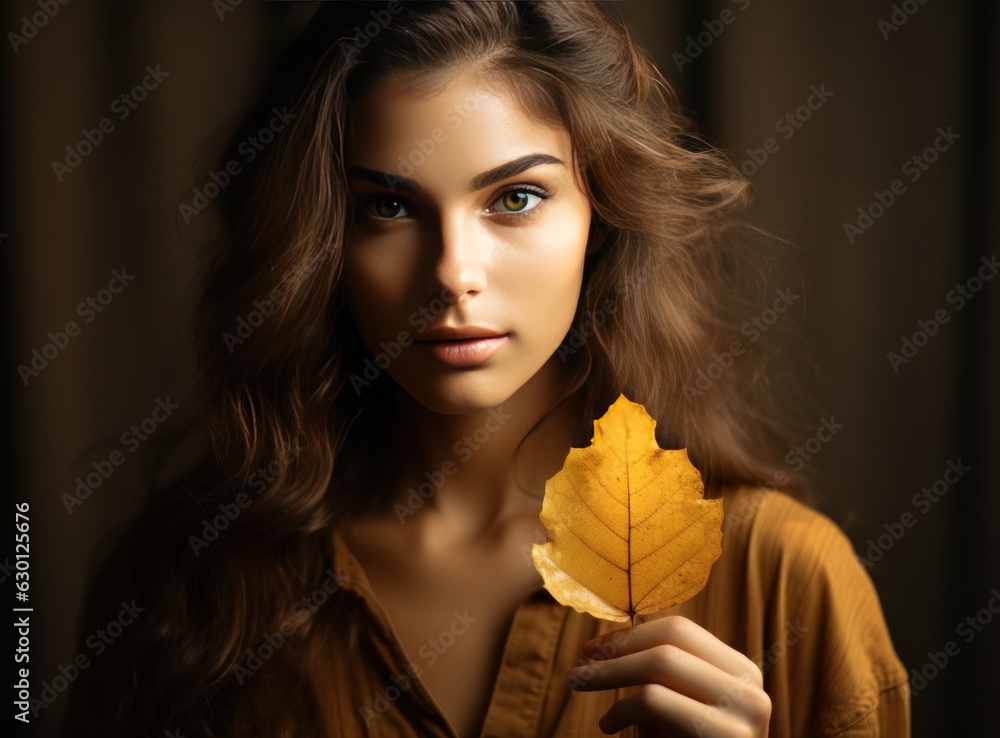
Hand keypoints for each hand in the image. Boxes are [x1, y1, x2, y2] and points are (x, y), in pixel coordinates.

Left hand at [565, 616, 770, 736]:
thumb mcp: (679, 709)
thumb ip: (660, 675)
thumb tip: (610, 642)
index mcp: (741, 672)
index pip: (680, 630)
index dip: (630, 635)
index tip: (593, 647)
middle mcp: (749, 688)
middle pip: (669, 642)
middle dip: (615, 650)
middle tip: (577, 667)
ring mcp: (744, 712)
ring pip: (661, 663)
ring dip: (609, 673)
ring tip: (580, 685)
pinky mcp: (727, 737)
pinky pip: (655, 700)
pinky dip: (621, 708)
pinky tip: (608, 725)